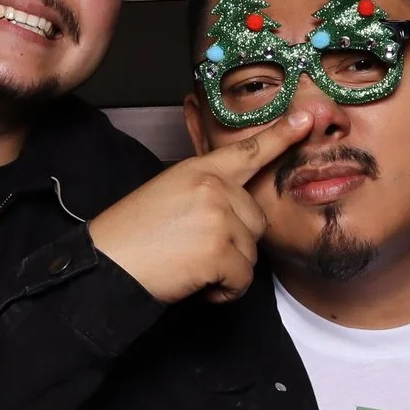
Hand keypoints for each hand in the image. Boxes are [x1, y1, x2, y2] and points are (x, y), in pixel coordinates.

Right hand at [86, 107, 309, 303]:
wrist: (105, 265)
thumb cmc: (129, 238)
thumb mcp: (165, 195)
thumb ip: (204, 192)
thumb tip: (234, 206)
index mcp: (197, 170)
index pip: (246, 151)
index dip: (280, 135)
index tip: (305, 118)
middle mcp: (213, 187)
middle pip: (256, 219)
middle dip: (234, 243)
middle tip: (194, 250)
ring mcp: (219, 216)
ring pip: (252, 251)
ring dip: (227, 269)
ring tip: (189, 266)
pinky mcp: (220, 250)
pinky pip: (243, 279)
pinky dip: (223, 291)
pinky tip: (196, 284)